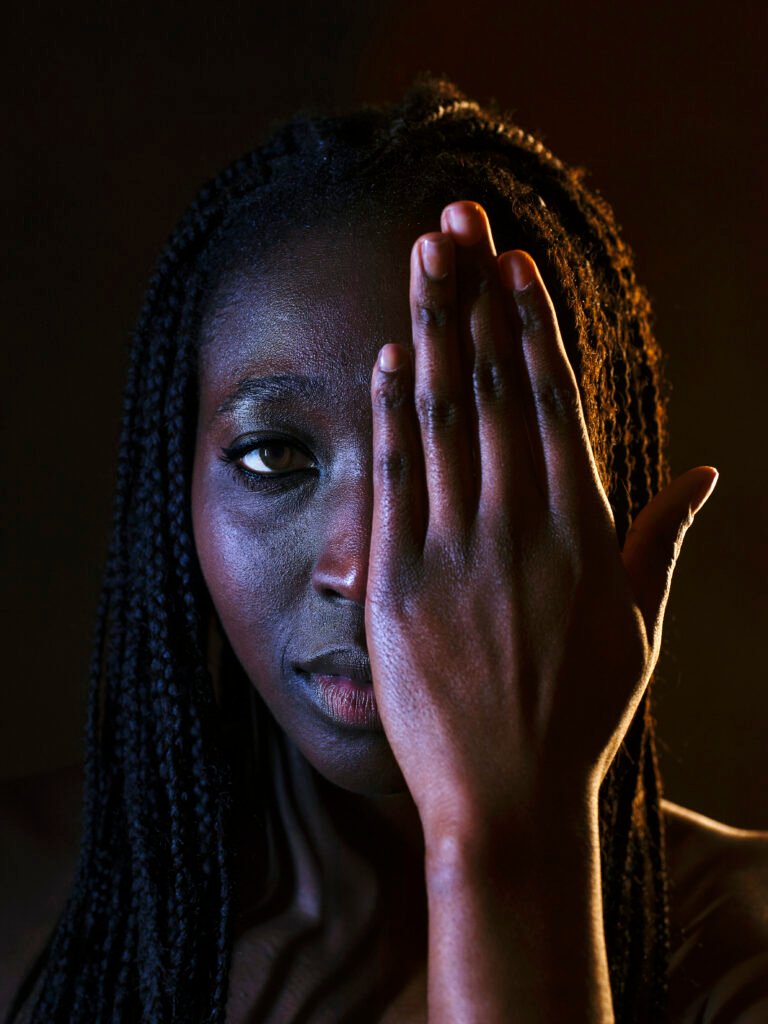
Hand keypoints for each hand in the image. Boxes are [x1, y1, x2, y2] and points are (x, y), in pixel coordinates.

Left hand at [364, 201, 716, 840]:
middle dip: (474, 297)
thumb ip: (661, 544)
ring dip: (431, 330)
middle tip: (457, 223)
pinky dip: (391, 414)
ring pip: (442, 417)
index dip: (533, 328)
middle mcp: (518, 526)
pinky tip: (390, 357)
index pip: (553, 403)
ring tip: (421, 260)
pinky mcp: (399, 582)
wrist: (507, 801)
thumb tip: (702, 477)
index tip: (514, 268)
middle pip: (495, 389)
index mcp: (582, 530)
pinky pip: (395, 480)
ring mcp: (454, 550)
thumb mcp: (637, 629)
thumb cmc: (579, 717)